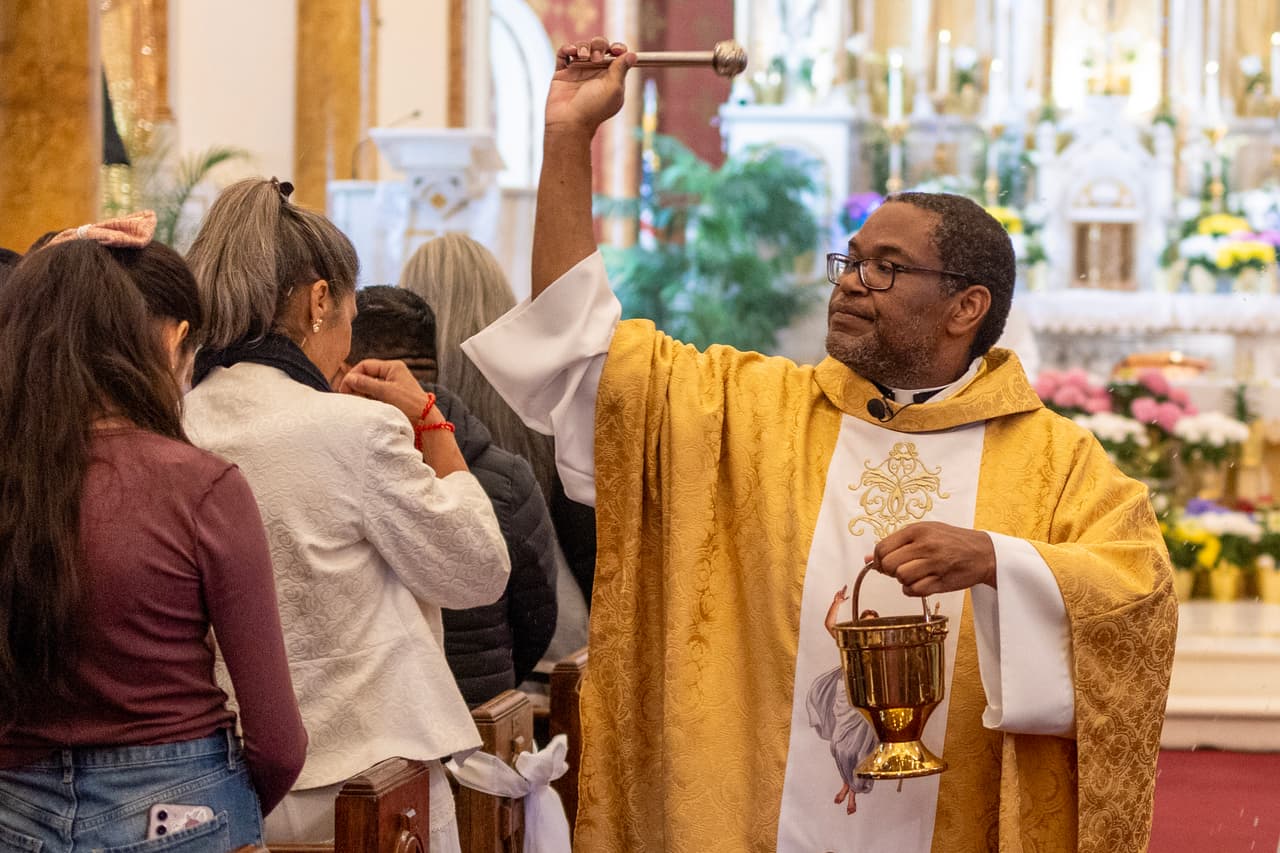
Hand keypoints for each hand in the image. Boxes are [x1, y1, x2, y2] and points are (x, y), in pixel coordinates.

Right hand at [338, 358, 441, 424]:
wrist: (426, 422)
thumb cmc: (409, 404)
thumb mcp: (386, 392)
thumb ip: (366, 384)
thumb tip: (349, 378)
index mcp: (392, 367)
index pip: (365, 366)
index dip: (353, 375)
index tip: (344, 388)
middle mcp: (392, 374)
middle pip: (366, 376)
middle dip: (355, 385)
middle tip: (347, 397)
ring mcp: (392, 386)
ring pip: (369, 387)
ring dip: (360, 394)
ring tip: (355, 403)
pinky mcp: (391, 398)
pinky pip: (374, 396)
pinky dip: (367, 400)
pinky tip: (363, 407)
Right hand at [546, 37, 634, 136]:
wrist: (569, 122)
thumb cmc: (594, 108)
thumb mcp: (614, 88)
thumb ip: (622, 69)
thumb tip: (633, 55)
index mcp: (610, 78)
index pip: (616, 56)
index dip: (618, 48)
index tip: (616, 50)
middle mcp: (594, 73)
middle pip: (599, 47)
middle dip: (599, 46)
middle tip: (596, 58)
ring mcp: (578, 72)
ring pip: (582, 46)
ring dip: (584, 46)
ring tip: (583, 57)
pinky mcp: (562, 73)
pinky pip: (564, 53)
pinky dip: (568, 48)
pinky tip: (572, 52)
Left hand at [869, 521, 996, 596]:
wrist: (984, 552)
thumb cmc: (952, 541)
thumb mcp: (924, 532)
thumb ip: (896, 543)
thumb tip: (868, 558)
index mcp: (917, 530)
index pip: (882, 548)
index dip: (878, 560)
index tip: (883, 564)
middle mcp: (925, 545)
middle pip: (889, 565)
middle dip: (889, 571)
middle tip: (900, 569)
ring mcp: (934, 564)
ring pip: (901, 578)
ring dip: (904, 580)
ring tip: (915, 575)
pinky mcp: (941, 581)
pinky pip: (914, 591)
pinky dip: (913, 590)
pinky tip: (922, 583)